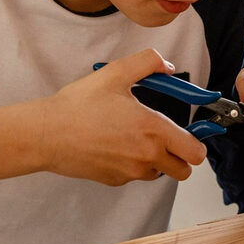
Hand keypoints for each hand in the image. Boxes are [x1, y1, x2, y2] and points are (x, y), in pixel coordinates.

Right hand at [40, 48, 209, 184]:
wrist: (45, 133)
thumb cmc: (78, 105)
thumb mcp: (116, 73)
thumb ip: (149, 63)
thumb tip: (168, 66)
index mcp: (153, 130)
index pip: (195, 151)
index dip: (197, 141)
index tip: (189, 131)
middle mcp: (146, 156)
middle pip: (184, 169)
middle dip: (181, 155)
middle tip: (167, 136)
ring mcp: (130, 172)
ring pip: (159, 173)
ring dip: (156, 160)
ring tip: (135, 138)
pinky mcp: (115, 181)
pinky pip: (135, 176)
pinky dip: (133, 165)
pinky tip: (115, 146)